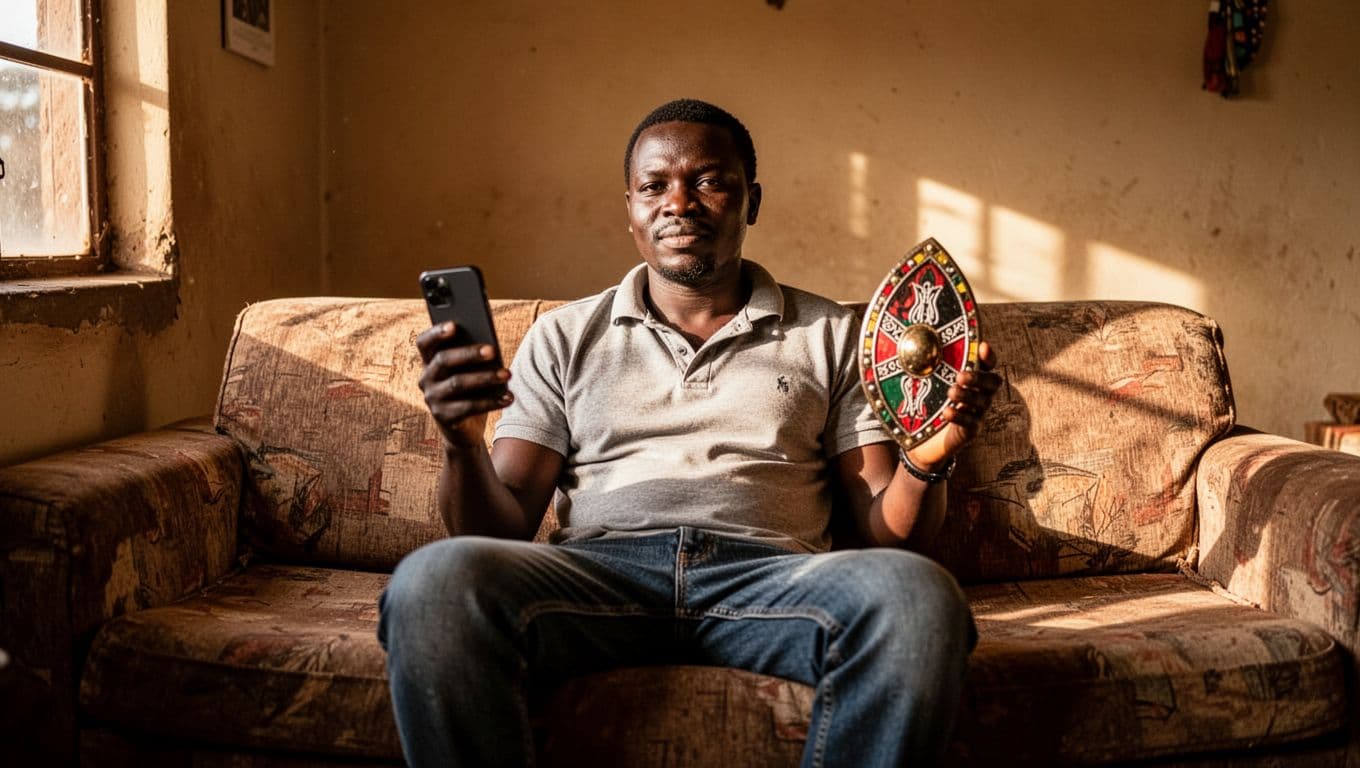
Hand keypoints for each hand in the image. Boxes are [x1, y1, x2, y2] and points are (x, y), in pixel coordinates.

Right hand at [416, 323, 512, 449]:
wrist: (464, 429)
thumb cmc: (470, 392)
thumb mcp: (469, 373)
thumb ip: (473, 359)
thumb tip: (491, 348)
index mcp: (430, 362)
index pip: (424, 343)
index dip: (436, 332)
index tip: (454, 325)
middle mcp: (426, 379)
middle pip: (443, 360)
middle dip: (469, 353)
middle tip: (492, 350)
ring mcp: (432, 399)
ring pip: (458, 383)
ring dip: (486, 377)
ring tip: (508, 374)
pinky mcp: (444, 418)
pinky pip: (468, 407)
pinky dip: (491, 402)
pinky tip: (508, 397)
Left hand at [906, 341, 999, 468]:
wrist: (918, 440)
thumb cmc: (922, 403)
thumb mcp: (921, 382)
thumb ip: (919, 363)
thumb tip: (896, 335)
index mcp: (971, 378)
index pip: (988, 364)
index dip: (988, 356)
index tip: (983, 347)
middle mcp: (979, 394)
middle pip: (992, 382)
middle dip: (979, 377)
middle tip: (961, 376)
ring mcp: (976, 413)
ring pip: (982, 402)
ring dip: (967, 395)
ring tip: (951, 392)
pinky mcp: (969, 432)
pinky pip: (971, 423)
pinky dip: (960, 416)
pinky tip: (947, 412)